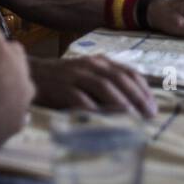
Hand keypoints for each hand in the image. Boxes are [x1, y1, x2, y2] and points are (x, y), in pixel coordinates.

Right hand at [29, 56, 156, 118]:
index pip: (128, 72)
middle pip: (119, 79)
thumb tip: (133, 103)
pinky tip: (106, 121)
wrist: (31, 74)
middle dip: (137, 97)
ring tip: (134, 118)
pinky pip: (81, 100)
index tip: (153, 105)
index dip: (143, 89)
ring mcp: (75, 76)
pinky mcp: (61, 89)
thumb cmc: (63, 79)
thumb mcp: (88, 74)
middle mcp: (90, 66)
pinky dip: (95, 110)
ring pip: (103, 87)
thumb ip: (107, 82)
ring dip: (121, 103)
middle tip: (149, 115)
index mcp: (99, 62)